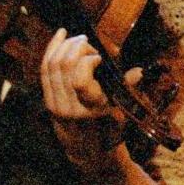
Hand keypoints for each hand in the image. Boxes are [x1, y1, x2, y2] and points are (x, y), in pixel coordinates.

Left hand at [39, 28, 135, 170]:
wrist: (87, 149)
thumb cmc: (109, 127)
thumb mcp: (122, 109)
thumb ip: (126, 88)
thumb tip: (138, 71)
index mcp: (90, 109)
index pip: (80, 80)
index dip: (87, 61)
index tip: (99, 57)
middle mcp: (70, 107)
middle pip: (64, 66)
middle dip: (76, 47)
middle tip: (88, 41)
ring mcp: (55, 104)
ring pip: (52, 65)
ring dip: (64, 46)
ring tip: (77, 38)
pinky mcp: (47, 100)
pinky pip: (44, 70)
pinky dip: (51, 50)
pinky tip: (60, 35)